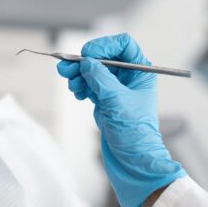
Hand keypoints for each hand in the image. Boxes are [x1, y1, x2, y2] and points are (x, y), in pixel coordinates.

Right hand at [57, 33, 185, 206]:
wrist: (132, 161)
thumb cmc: (135, 134)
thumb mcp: (116, 101)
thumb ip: (100, 78)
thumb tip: (86, 62)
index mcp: (141, 72)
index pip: (123, 45)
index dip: (104, 46)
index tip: (88, 54)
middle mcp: (128, 77)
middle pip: (102, 56)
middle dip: (84, 61)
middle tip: (66, 67)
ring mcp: (115, 88)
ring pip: (92, 70)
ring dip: (78, 74)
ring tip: (71, 84)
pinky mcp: (104, 98)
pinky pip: (88, 83)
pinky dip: (80, 85)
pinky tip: (78, 92)